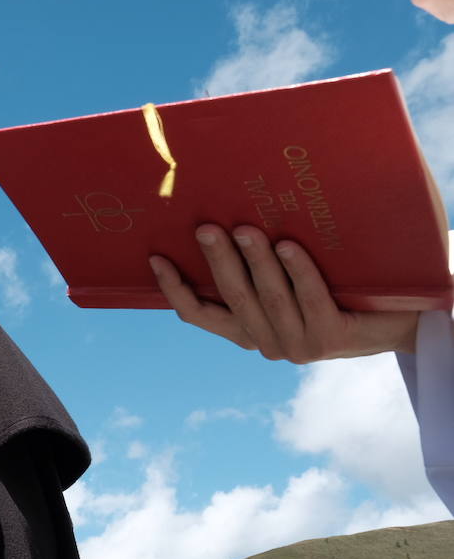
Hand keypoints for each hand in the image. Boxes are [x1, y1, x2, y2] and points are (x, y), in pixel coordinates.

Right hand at [149, 224, 420, 361]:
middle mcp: (268, 344)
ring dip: (254, 261)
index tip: (157, 258)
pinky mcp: (331, 338)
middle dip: (217, 261)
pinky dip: (297, 271)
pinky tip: (288, 245)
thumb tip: (223, 213)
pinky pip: (309, 298)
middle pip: (233, 299)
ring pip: (268, 298)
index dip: (175, 289)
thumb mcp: (287, 280)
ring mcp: (299, 345)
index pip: (200, 315)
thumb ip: (257, 266)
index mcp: (249, 332)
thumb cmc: (338, 287)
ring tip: (245, 228)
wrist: (400, 316)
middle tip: (206, 227)